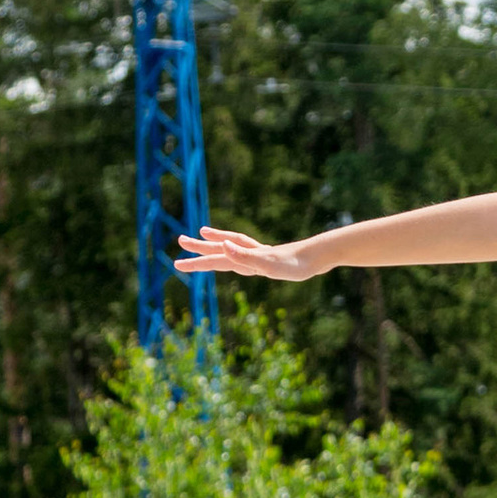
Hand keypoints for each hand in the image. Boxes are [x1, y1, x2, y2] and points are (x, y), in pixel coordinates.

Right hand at [175, 224, 314, 285]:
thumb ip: (245, 255)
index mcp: (246, 256)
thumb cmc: (295, 264)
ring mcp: (260, 255)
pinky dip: (237, 250)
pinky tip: (237, 252)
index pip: (216, 259)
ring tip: (204, 233)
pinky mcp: (271, 258)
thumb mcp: (268, 264)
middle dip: (200, 247)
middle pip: (220, 248)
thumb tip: (222, 246)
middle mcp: (251, 253)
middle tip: (180, 240)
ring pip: (232, 247)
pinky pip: (247, 253)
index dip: (197, 261)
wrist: (319, 257)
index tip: (177, 264)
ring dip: (217, 242)